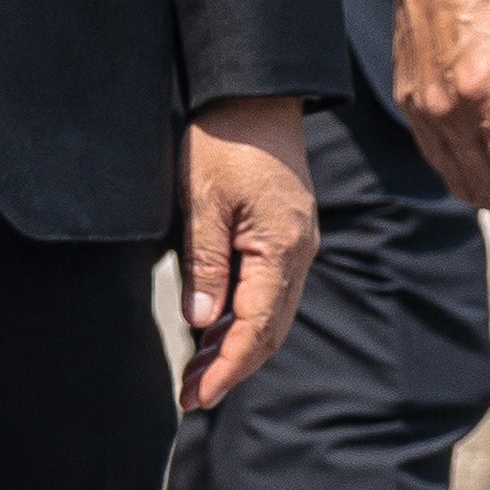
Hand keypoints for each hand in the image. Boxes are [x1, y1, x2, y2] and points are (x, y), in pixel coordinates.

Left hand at [177, 97, 316, 411]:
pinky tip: (215, 329)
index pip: (257, 326)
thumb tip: (201, 322)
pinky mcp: (287, 233)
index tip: (198, 396)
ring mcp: (298, 242)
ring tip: (195, 372)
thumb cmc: (224, 140)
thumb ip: (204, 262)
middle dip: (232, 367)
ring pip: (273, 313)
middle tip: (190, 396)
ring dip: (237, 346)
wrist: (256, 93)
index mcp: (280, 246)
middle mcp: (299, 250)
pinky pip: (272, 290)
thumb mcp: (201, 199)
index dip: (227, 367)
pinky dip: (245, 319)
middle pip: (271, 329)